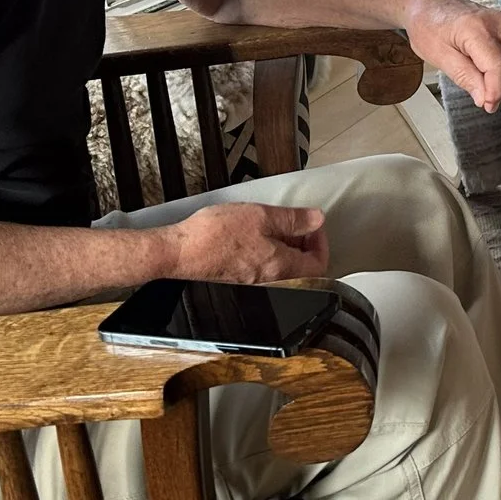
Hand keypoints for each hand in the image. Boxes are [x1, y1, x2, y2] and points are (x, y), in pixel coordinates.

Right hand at [168, 202, 328, 282]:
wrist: (179, 252)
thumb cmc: (215, 236)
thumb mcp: (261, 216)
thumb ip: (293, 219)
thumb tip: (316, 219)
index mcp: (281, 267)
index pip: (319, 264)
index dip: (321, 242)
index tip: (313, 225)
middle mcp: (270, 280)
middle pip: (302, 267)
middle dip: (304, 242)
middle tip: (296, 222)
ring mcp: (254, 282)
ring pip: (283, 267)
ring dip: (285, 246)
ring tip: (274, 224)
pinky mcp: (239, 279)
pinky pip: (264, 267)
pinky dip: (268, 251)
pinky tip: (254, 235)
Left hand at [411, 0, 500, 110]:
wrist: (427, 5)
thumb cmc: (427, 28)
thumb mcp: (439, 57)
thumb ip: (465, 78)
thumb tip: (486, 99)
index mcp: (477, 29)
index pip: (499, 67)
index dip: (497, 92)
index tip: (487, 106)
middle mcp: (499, 23)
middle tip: (491, 103)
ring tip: (490, 91)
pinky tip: (492, 76)